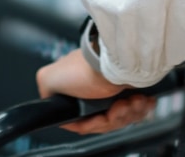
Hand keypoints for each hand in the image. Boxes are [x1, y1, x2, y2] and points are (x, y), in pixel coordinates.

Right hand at [35, 48, 154, 135]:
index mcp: (75, 89)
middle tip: (117, 108)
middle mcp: (94, 90)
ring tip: (129, 101)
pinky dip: (140, 108)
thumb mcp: (48, 78)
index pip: (81, 122)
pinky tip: (140, 100)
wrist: (119, 61)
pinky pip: (137, 110)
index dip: (90, 124)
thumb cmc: (86, 70)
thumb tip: (47, 100)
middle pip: (103, 121)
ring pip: (120, 118)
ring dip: (126, 113)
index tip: (97, 118)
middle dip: (112, 119)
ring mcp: (114, 91)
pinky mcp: (132, 90)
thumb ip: (44, 89)